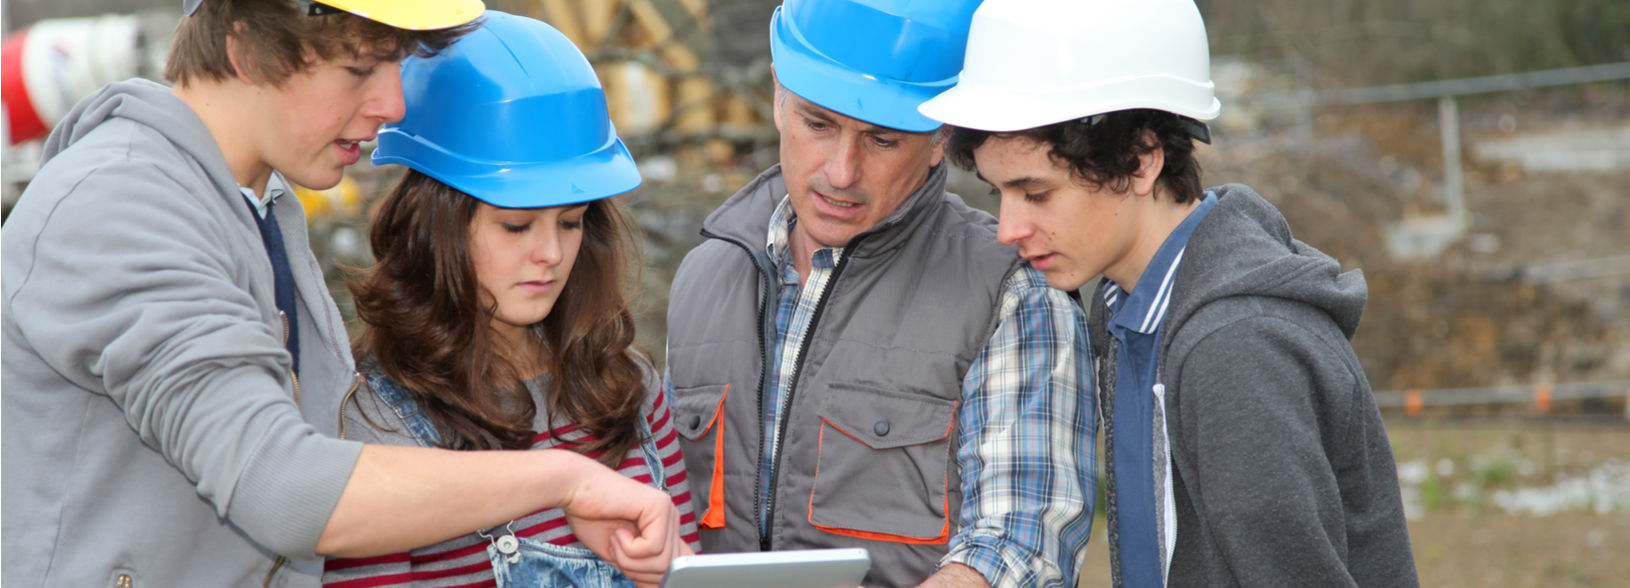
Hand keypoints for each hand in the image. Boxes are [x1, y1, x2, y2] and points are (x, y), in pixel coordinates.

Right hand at [560, 459, 687, 586]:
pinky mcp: (659, 505)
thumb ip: (643, 569)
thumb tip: (663, 587)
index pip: (677, 564)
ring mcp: (668, 510)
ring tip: (615, 539)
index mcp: (664, 527)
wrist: (572, 489)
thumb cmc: (591, 518)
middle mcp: (671, 517)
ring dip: (631, 560)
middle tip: (615, 551)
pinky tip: (618, 531)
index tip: (630, 571)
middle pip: (670, 567)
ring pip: (663, 562)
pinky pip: (654, 548)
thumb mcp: (621, 555)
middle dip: (637, 570)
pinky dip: (629, 548)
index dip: (655, 577)